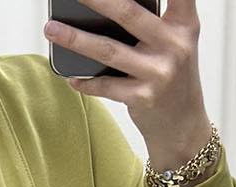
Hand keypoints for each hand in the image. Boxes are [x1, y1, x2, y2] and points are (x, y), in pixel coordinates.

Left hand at [43, 0, 212, 174]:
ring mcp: (159, 73)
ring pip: (108, 49)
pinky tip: (71, 76)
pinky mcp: (143, 98)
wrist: (183, 125)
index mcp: (184, 24)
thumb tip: (104, 7)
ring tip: (51, 29)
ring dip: (74, 38)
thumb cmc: (172, 74)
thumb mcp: (176, 41)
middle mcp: (174, 45)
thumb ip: (153, 20)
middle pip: (127, 12)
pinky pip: (106, 86)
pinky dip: (86, 82)